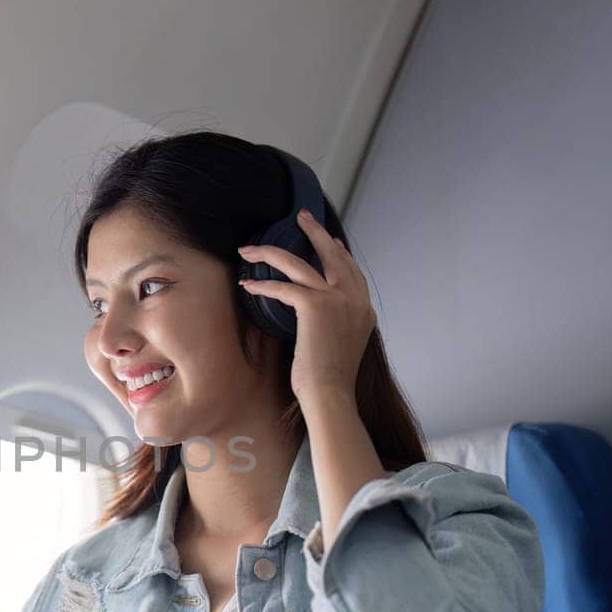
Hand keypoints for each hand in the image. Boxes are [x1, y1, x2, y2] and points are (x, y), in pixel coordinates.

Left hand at [237, 208, 375, 402]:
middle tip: (302, 216)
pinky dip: (262, 284)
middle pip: (333, 254)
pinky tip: (247, 283)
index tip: (331, 241)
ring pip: (301, 262)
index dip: (340, 254)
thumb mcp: (340, 347)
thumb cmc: (330, 381)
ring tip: (253, 246)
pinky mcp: (315, 306)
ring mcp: (337, 300)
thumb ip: (335, 326)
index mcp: (364, 310)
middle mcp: (355, 299)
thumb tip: (319, 320)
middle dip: (315, 232)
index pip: (353, 272)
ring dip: (272, 251)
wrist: (331, 395)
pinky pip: (283, 286)